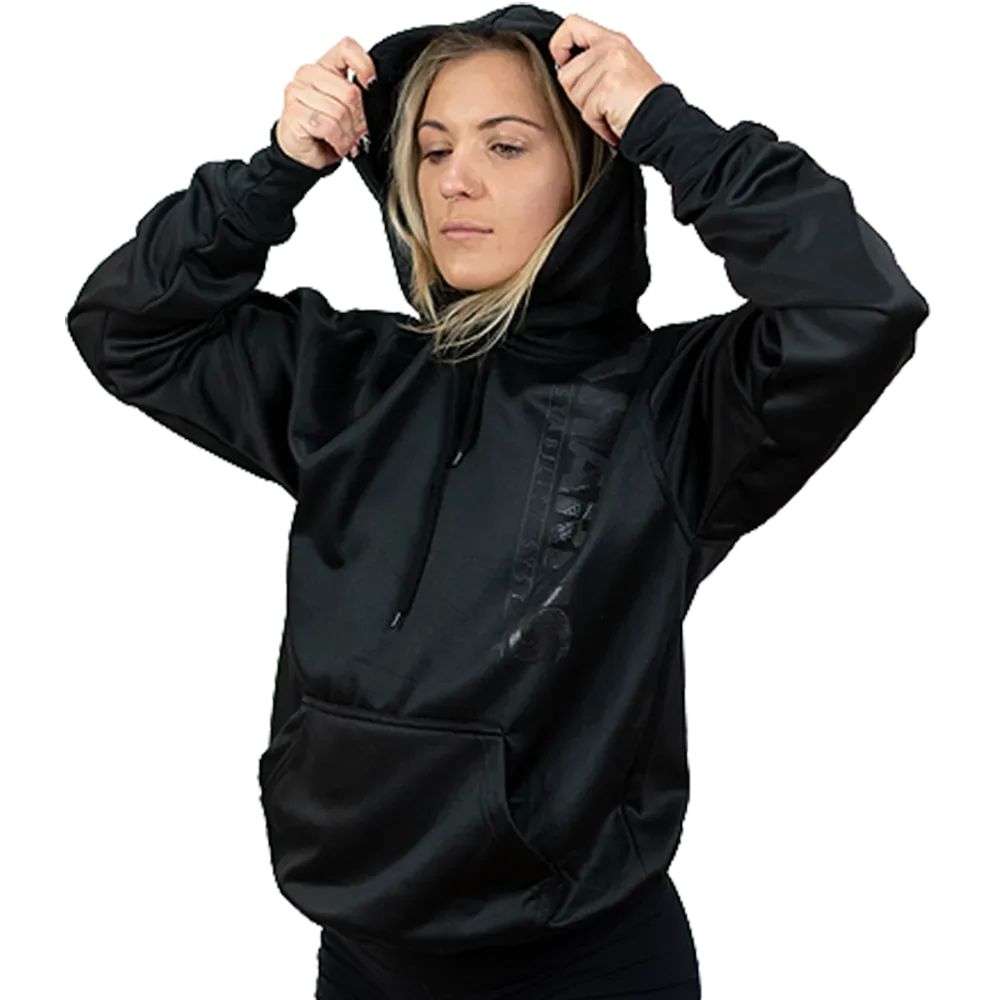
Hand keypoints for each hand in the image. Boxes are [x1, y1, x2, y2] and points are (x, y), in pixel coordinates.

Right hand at [276, 33, 376, 170]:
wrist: (303, 155)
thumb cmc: (323, 132)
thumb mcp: (345, 108)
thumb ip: (356, 94)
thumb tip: (373, 91)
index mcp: (323, 67)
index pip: (345, 49)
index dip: (363, 65)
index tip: (371, 84)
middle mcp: (308, 74)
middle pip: (349, 92)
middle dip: (358, 119)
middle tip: (357, 133)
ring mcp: (297, 91)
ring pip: (339, 112)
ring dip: (348, 134)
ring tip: (347, 142)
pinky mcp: (294, 112)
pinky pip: (328, 126)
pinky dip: (339, 141)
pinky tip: (338, 146)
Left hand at [549, 13, 663, 147]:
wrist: (660, 120)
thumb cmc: (640, 101)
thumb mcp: (618, 69)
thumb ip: (594, 61)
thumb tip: (563, 66)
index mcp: (612, 40)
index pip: (572, 26)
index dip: (559, 45)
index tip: (562, 61)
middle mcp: (611, 48)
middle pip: (566, 73)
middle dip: (579, 94)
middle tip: (601, 100)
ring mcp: (610, 65)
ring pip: (574, 94)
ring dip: (589, 110)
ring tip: (610, 109)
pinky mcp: (608, 86)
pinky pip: (586, 111)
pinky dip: (598, 122)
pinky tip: (613, 118)